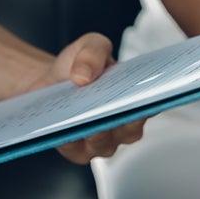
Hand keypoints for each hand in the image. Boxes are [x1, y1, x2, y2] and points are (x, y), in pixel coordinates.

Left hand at [16, 33, 146, 164]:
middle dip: (121, 121)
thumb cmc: (77, 67)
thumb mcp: (89, 46)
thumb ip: (93, 52)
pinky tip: (63, 129)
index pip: (151, 104)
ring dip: (95, 133)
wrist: (48, 82)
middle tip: (111, 108)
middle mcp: (123, 124)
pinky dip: (70, 141)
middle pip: (131, 130)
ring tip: (83, 118)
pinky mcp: (78, 151)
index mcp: (133, 97)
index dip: (150, 102)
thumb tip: (83, 76)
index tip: (142, 96)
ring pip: (105, 144)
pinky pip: (78, 151)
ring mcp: (102, 140)